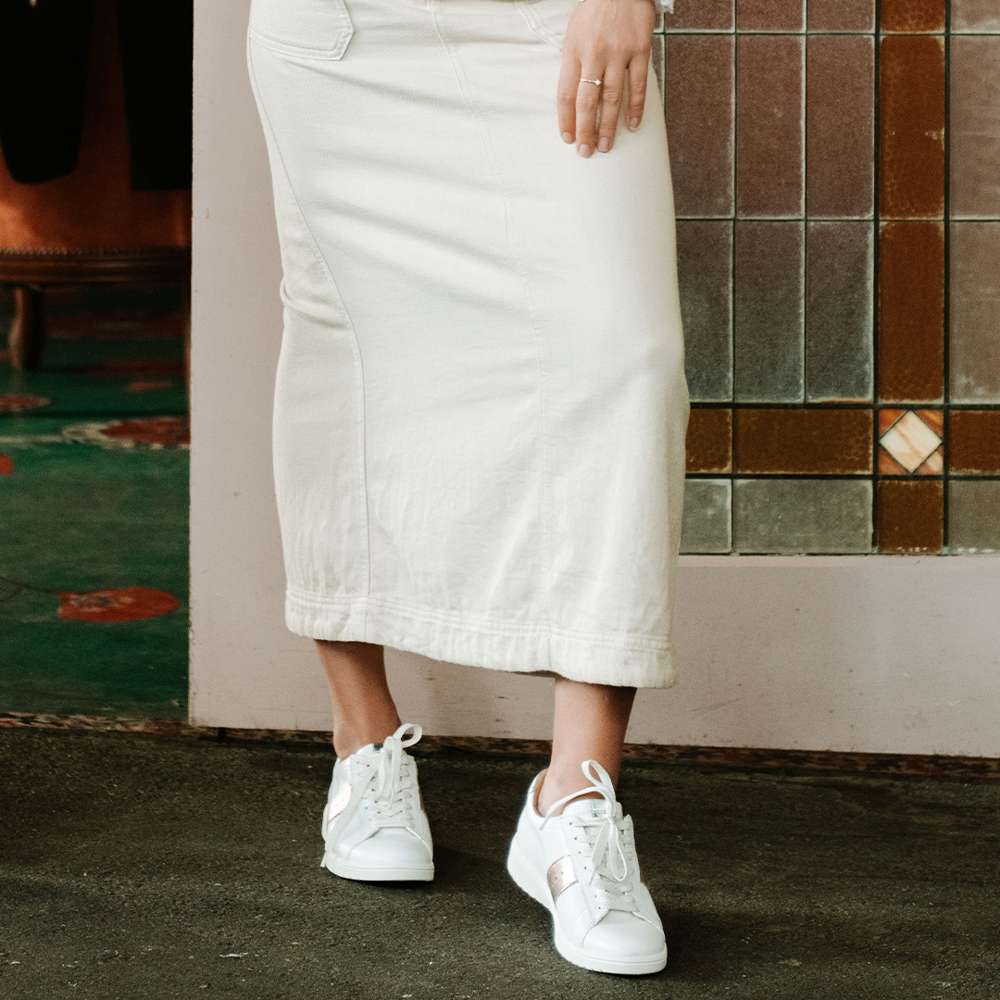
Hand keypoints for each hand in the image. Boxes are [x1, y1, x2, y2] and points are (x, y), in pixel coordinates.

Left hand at [557, 0, 655, 156]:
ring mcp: (618, 52)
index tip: (568, 139)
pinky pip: (638, 85)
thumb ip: (574, 64)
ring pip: (612, 98)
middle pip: (587, 102)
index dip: (566, 120)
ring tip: (606, 146)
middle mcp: (594, 54)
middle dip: (585, 131)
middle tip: (586, 151)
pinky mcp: (640, 49)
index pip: (566, 94)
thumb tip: (572, 100)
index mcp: (573, 51)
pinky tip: (633, 125)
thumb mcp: (574, 34)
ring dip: (608, 126)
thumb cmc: (595, 11)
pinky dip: (636, 108)